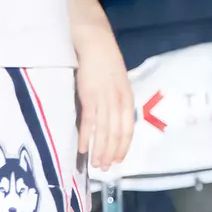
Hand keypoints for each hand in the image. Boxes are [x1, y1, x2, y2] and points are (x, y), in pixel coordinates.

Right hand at [75, 30, 133, 170]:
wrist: (96, 43)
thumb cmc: (106, 64)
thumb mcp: (118, 84)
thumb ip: (117, 101)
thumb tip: (113, 121)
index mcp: (128, 99)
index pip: (128, 129)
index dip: (123, 147)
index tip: (118, 160)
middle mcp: (118, 101)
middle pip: (116, 134)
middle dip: (111, 153)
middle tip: (105, 168)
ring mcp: (104, 99)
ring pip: (103, 131)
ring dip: (99, 150)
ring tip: (95, 164)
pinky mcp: (89, 96)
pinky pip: (88, 121)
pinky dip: (86, 137)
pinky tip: (83, 149)